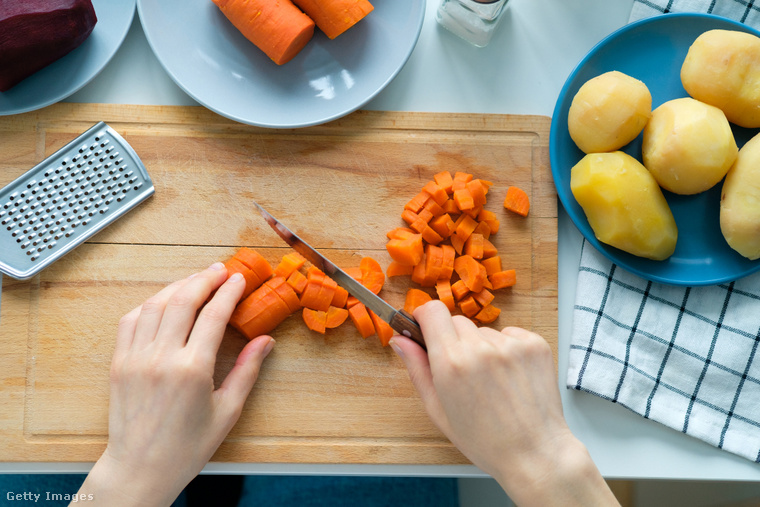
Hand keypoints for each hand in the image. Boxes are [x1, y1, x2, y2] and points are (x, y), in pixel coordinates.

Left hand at [78, 263, 273, 505]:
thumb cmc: (187, 446)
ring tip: (196, 280)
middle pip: (183, 300)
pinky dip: (149, 304)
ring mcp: (135, 358)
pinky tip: (164, 301)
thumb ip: (247, 370)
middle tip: (220, 270)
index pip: (213, 315)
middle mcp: (161, 358)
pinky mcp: (119, 362)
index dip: (228, 292)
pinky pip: (131, 320)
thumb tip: (265, 341)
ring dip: (178, 286)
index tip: (239, 279)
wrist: (141, 468)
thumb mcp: (227, 411)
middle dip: (204, 279)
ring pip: (155, 304)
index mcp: (192, 370)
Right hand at [390, 301, 617, 506]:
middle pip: (456, 321)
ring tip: (492, 381)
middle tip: (461, 370)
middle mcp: (481, 348)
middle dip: (453, 340)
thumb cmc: (486, 441)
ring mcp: (511, 345)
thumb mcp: (438, 410)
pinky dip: (506, 349)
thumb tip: (401, 341)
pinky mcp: (534, 344)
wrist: (534, 453)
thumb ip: (417, 369)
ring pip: (484, 331)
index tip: (425, 328)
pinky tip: (509, 377)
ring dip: (482, 347)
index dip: (425, 318)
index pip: (432, 311)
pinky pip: (510, 334)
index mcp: (451, 363)